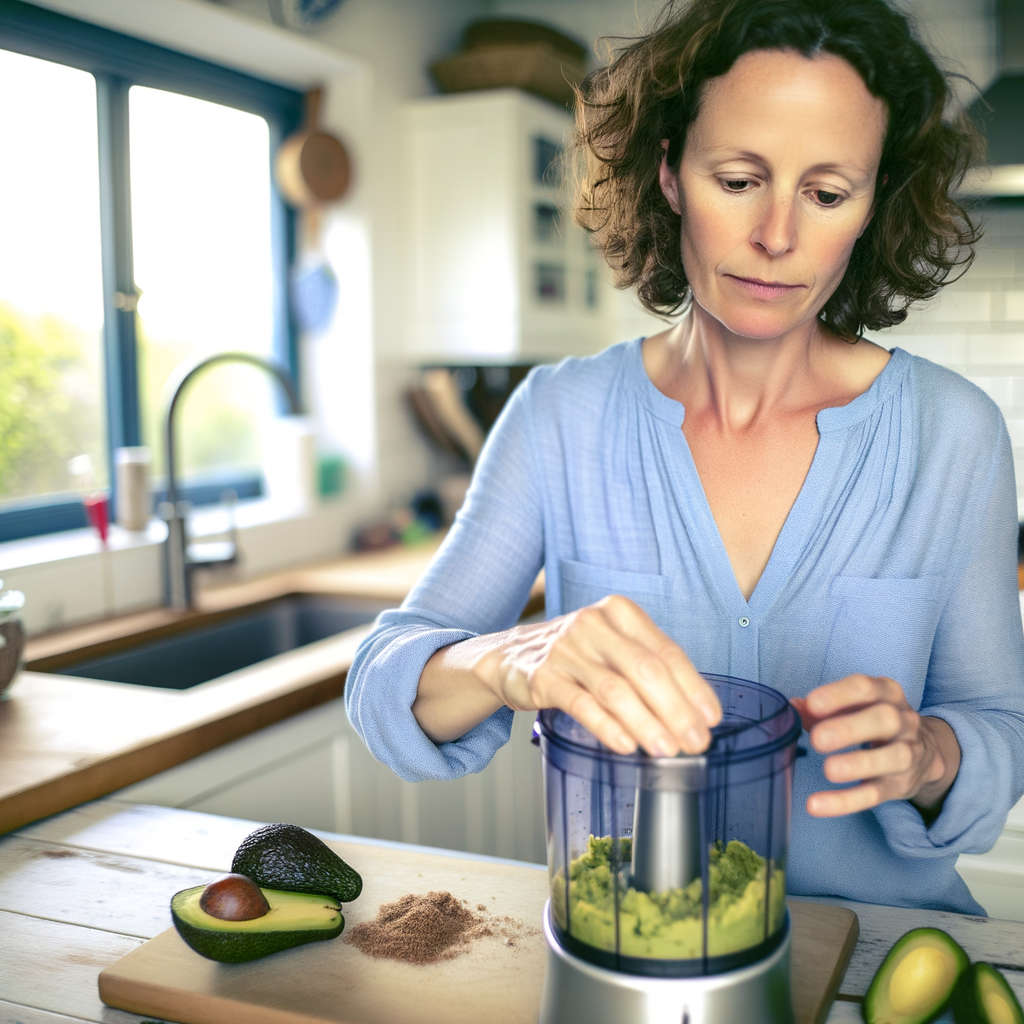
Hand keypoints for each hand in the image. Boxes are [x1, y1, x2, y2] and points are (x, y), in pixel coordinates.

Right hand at [477, 595, 721, 755]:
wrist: (510, 656)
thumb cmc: (575, 654)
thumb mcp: (612, 646)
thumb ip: (648, 668)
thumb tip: (692, 712)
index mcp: (619, 613)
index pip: (667, 651)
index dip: (693, 688)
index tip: (710, 718)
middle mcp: (594, 625)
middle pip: (646, 670)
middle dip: (676, 710)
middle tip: (695, 742)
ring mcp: (566, 650)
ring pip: (616, 690)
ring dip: (647, 724)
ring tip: (667, 750)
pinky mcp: (543, 677)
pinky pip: (582, 704)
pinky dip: (608, 727)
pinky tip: (627, 745)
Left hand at [790, 675, 960, 817]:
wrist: (925, 752)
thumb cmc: (874, 720)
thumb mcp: (854, 706)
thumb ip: (822, 707)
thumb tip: (793, 707)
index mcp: (887, 693)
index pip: (865, 688)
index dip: (839, 695)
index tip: (812, 704)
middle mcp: (903, 721)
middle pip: (884, 720)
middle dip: (850, 728)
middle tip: (817, 739)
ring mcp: (907, 754)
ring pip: (892, 758)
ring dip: (858, 764)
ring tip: (828, 770)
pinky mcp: (900, 786)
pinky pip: (874, 794)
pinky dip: (845, 801)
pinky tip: (817, 805)